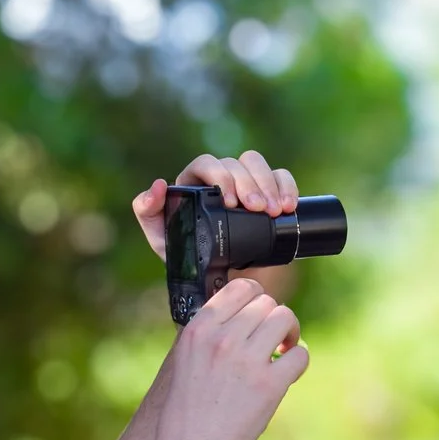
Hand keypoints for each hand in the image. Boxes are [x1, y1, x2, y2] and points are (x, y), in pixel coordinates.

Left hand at [131, 150, 300, 260]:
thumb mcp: (163, 239)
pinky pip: (280, 176)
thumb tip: (159, 185)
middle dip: (248, 183)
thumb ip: (149, 213)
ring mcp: (245, 182)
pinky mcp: (267, 192)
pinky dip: (287, 187)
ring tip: (274, 210)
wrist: (217, 277)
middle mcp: (219, 177)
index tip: (229, 201)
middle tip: (256, 208)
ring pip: (257, 164)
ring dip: (268, 184)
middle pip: (236, 162)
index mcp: (193, 182)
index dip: (219, 175)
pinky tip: (289, 206)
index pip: (205, 163)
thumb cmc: (186, 256)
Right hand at [153, 277, 308, 439]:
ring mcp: (247, 361)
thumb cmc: (182, 416)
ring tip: (283, 349)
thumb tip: (240, 319)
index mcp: (197, 330)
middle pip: (267, 303)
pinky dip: (298, 360)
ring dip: (290, 332)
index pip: (240, 288)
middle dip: (273, 317)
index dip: (256, 298)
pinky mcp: (269, 385)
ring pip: (285, 319)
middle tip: (273, 337)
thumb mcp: (183, 363)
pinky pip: (299, 355)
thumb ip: (207, 337)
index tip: (258, 313)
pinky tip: (288, 372)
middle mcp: (222, 339)